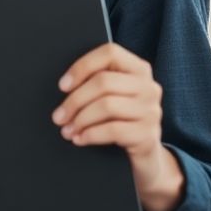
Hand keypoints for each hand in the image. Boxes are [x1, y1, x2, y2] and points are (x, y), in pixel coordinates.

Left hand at [52, 42, 184, 210]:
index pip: (110, 53)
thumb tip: (65, 84)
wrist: (145, 156)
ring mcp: (151, 111)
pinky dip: (90, 135)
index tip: (63, 85)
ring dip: (80, 119)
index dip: (82, 66)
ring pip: (107, 106)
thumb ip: (98, 83)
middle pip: (104, 82)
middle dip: (74, 100)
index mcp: (139, 69)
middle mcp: (149, 87)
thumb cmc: (121, 121)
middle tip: (58, 116)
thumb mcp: (112, 97)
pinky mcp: (148, 135)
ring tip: (67, 130)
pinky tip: (79, 139)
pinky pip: (113, 130)